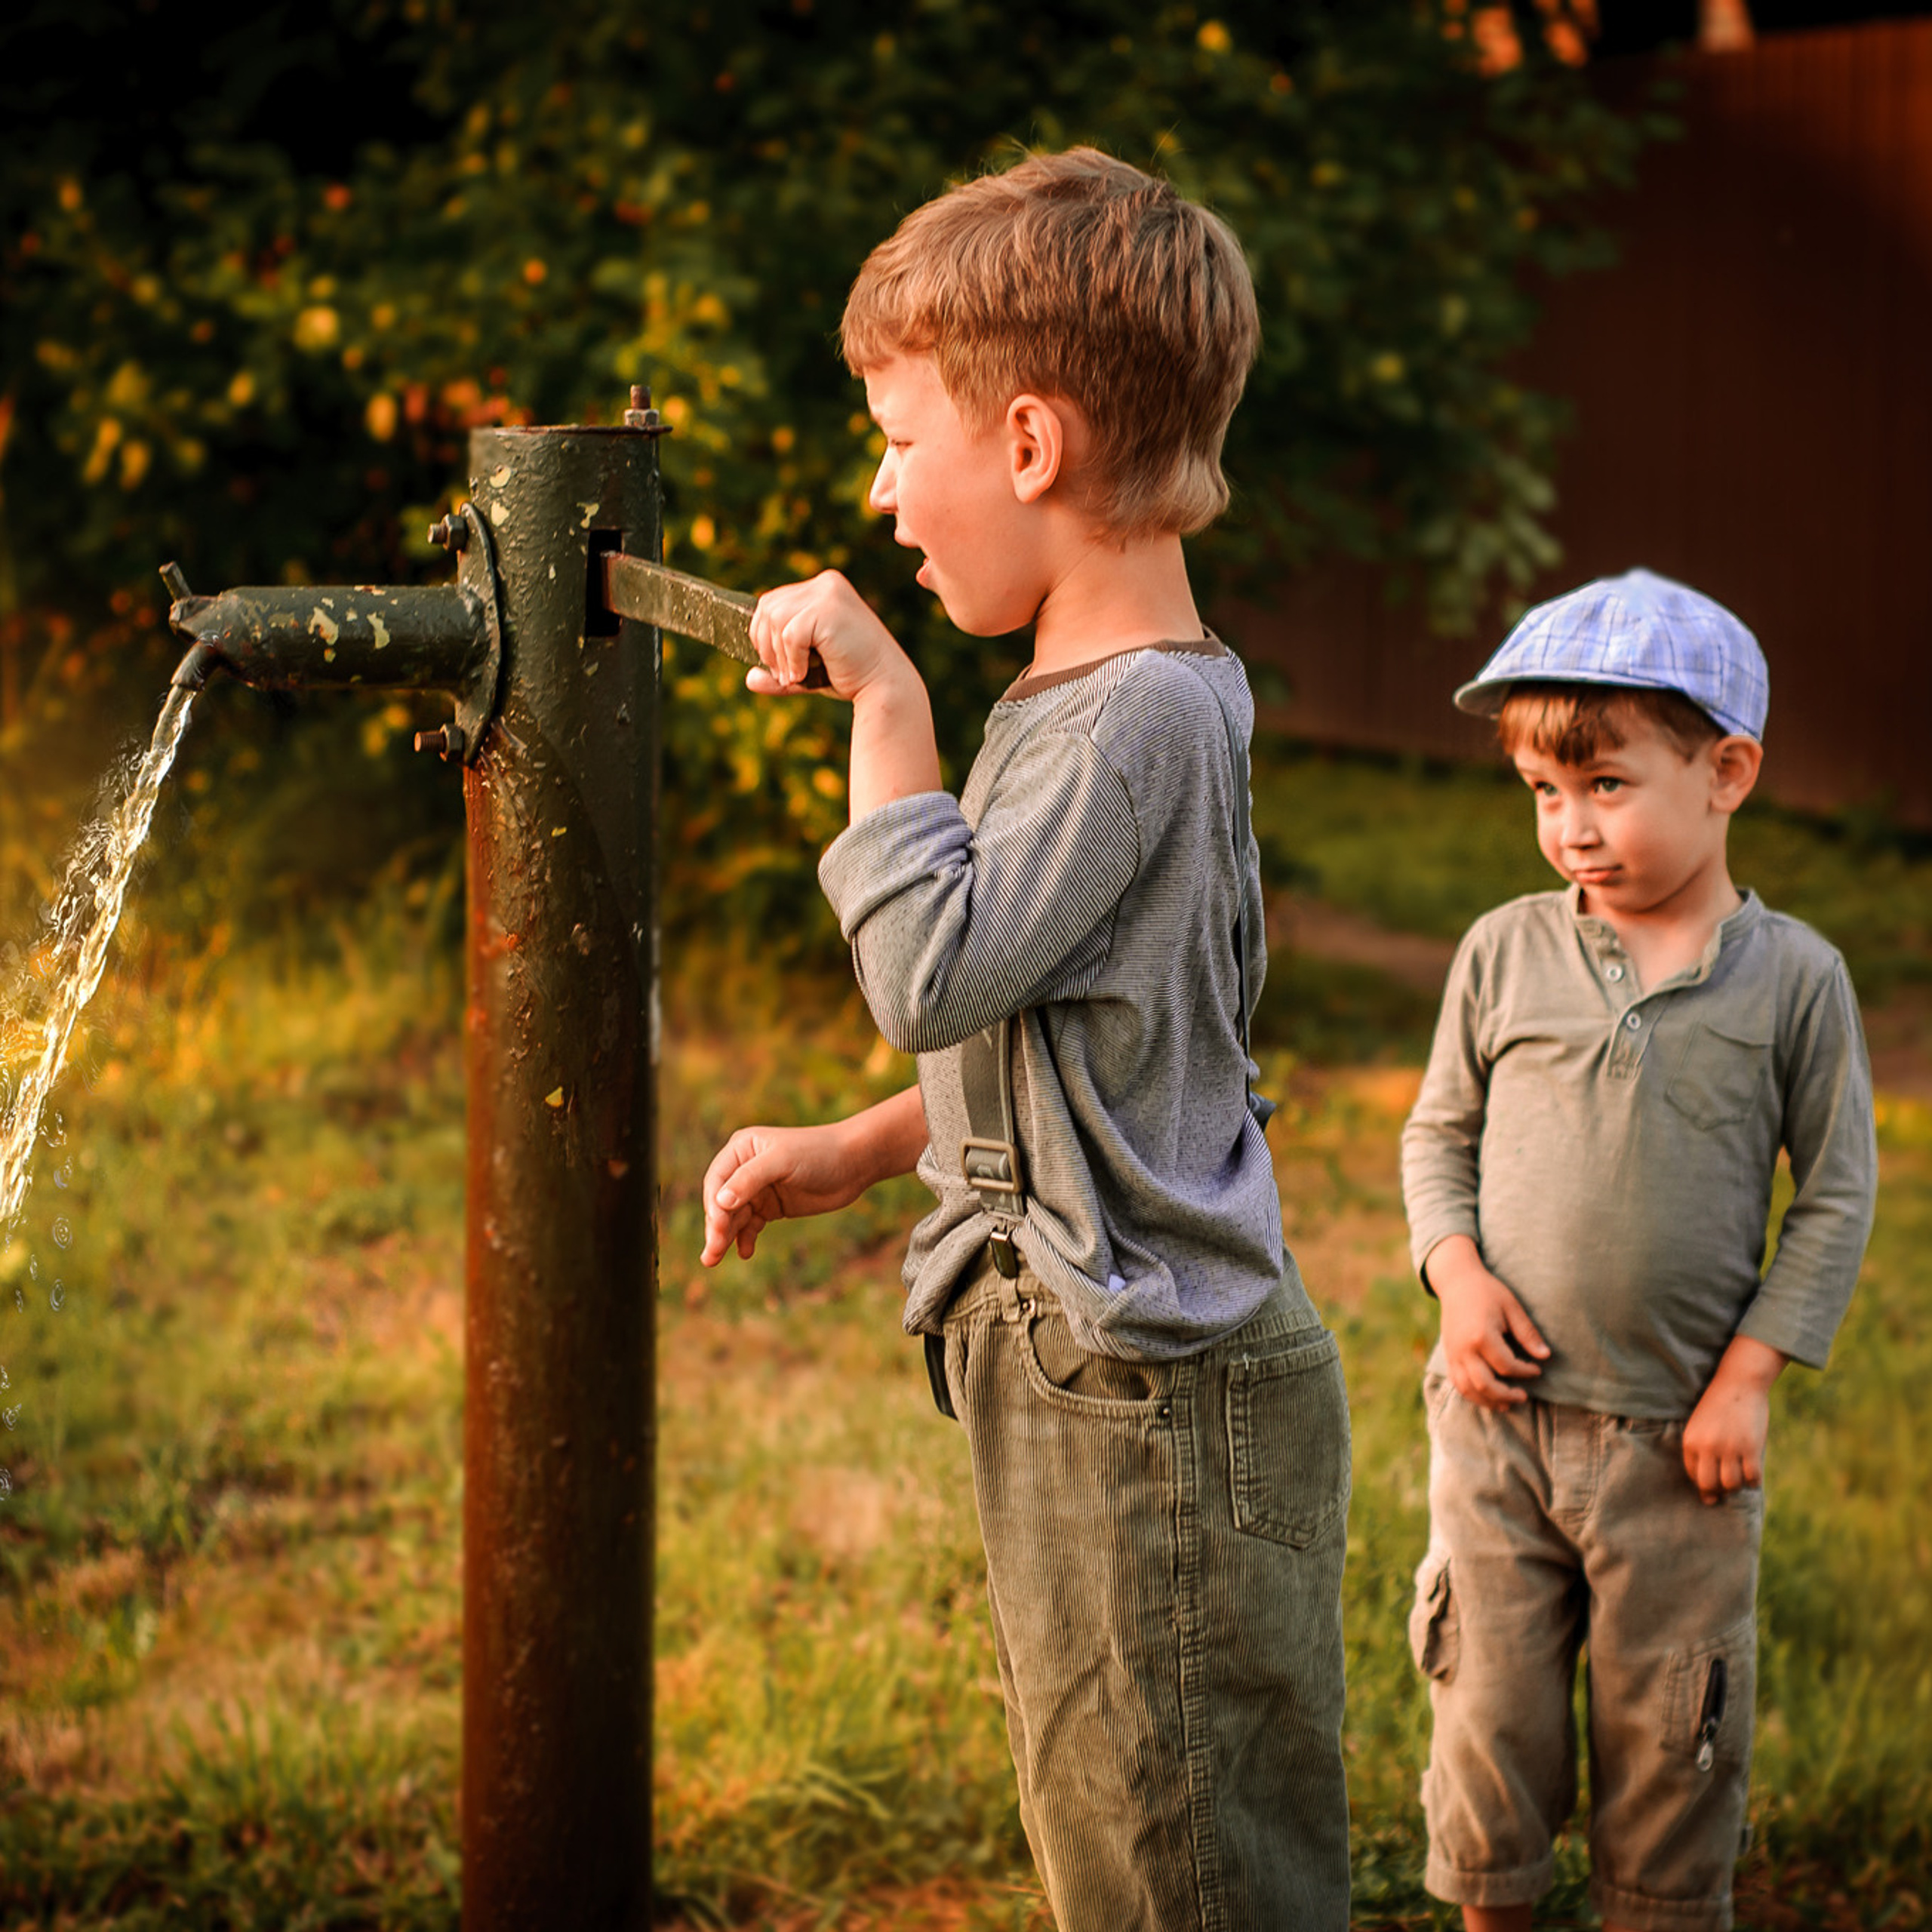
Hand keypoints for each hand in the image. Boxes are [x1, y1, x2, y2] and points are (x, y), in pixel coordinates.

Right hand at [700, 1120, 868, 1264]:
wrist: (854, 1163)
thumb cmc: (818, 1153)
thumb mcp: (783, 1161)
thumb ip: (750, 1178)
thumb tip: (720, 1201)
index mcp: (741, 1149)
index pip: (717, 1180)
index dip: (714, 1206)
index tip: (717, 1228)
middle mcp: (744, 1168)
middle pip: (721, 1202)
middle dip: (716, 1228)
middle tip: (711, 1255)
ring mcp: (757, 1189)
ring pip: (734, 1217)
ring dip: (725, 1237)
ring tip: (714, 1260)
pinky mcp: (771, 1207)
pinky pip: (750, 1225)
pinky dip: (745, 1239)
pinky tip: (745, 1252)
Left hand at [748, 569, 908, 701]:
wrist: (884, 686)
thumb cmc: (851, 676)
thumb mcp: (807, 669)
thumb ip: (780, 670)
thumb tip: (749, 679)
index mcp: (822, 588)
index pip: (773, 601)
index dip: (763, 635)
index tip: (777, 666)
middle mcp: (826, 583)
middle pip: (768, 607)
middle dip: (766, 645)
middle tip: (782, 675)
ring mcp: (829, 593)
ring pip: (775, 619)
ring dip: (778, 655)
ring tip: (794, 677)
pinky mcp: (829, 609)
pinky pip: (790, 633)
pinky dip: (792, 659)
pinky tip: (805, 674)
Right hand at [1425, 1234, 1550, 1409]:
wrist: (1456, 1281)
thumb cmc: (1487, 1292)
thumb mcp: (1512, 1307)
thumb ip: (1527, 1333)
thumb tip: (1545, 1356)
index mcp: (1482, 1336)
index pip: (1507, 1365)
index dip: (1525, 1371)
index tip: (1537, 1369)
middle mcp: (1464, 1348)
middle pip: (1485, 1384)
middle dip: (1506, 1395)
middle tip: (1523, 1396)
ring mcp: (1453, 1353)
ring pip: (1468, 1388)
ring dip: (1488, 1401)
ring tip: (1505, 1404)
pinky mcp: (1448, 1354)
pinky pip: (1457, 1382)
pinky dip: (1471, 1394)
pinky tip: (1486, 1396)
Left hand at [1682, 1335, 1786, 1503]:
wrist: (1738, 1382)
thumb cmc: (1719, 1406)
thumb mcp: (1700, 1426)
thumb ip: (1701, 1452)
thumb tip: (1708, 1494)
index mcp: (1690, 1441)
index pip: (1694, 1476)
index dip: (1705, 1484)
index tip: (1713, 1485)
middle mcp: (1707, 1446)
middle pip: (1709, 1485)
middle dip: (1718, 1491)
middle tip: (1727, 1488)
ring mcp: (1729, 1447)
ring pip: (1731, 1484)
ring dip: (1737, 1486)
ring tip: (1741, 1479)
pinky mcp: (1750, 1447)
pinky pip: (1752, 1477)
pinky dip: (1754, 1481)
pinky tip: (1753, 1474)